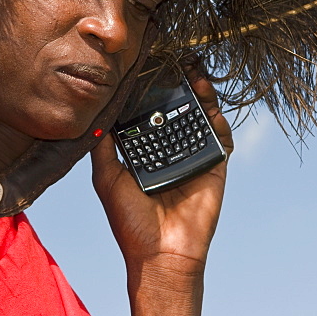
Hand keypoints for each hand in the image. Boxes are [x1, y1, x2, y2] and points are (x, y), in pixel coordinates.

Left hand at [91, 63, 232, 315]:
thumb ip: (103, 147)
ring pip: (200, 118)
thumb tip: (96, 116)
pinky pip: (220, 139)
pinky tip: (210, 104)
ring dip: (200, 94)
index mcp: (146, 152)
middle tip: (177, 59)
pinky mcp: (214, 167)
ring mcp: (194, 157)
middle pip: (178, 109)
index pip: (150, 113)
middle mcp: (171, 151)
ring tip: (196, 71)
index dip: (151, 90)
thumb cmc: (130, 223)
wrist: (160, 256)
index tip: (149, 65)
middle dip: (179, 84)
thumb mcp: (107, 179)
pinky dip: (218, 120)